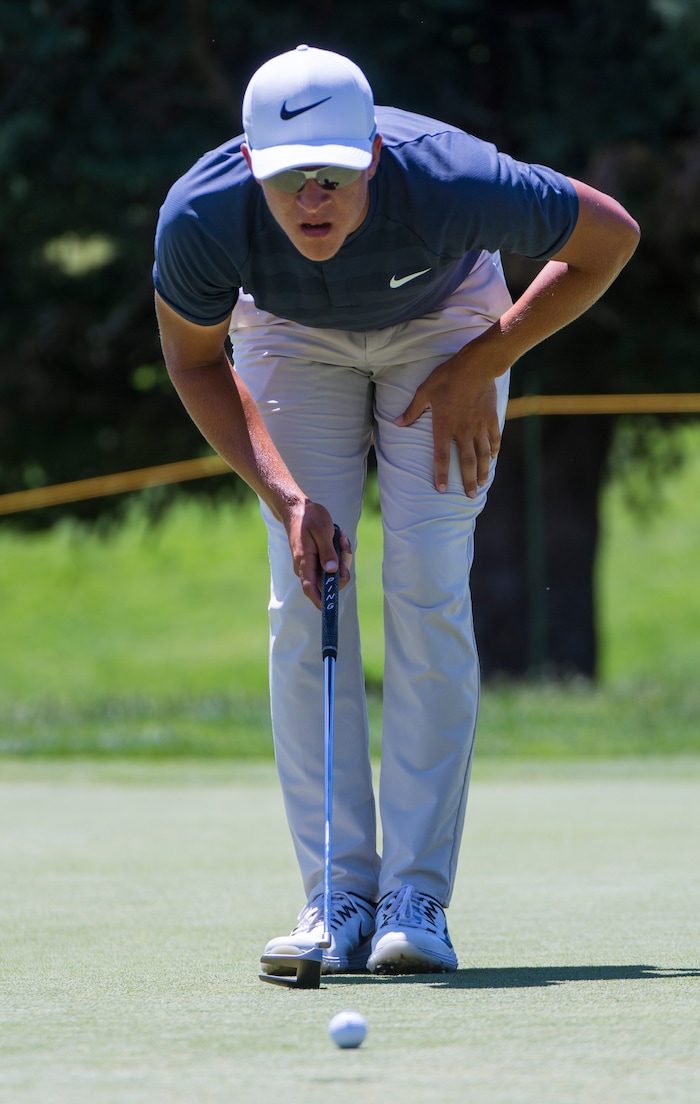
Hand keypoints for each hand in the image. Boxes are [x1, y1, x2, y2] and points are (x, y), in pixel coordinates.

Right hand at [286, 501, 352, 608]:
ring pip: (331, 572)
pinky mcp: (316, 559)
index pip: (310, 588)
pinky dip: (339, 554)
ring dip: (342, 558)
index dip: (320, 601)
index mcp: (305, 561)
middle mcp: (305, 567)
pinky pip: (331, 564)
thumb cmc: (308, 517)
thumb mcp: (322, 531)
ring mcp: (310, 564)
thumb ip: (327, 551)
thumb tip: (332, 571)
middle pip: (327, 582)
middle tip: (344, 547)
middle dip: (342, 570)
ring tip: (341, 538)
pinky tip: (339, 538)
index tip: (329, 608)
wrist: (296, 508)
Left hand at [395, 345, 501, 497]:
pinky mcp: (491, 419)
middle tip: (469, 496)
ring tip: (481, 484)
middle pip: (467, 463)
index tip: (440, 489)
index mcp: (444, 426)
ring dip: (483, 471)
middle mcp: (463, 431)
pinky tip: (493, 459)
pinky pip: (494, 439)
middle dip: (468, 482)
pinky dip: (494, 451)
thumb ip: (412, 410)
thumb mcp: (424, 391)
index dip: (440, 475)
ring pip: (483, 455)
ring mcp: (479, 426)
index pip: (441, 457)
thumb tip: (397, 423)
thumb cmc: (447, 377)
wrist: (477, 365)